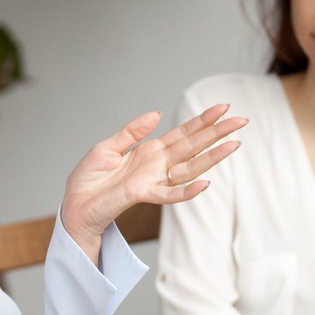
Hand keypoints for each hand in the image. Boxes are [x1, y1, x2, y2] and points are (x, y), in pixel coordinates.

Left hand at [60, 104, 246, 244]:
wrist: (74, 206)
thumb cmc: (88, 181)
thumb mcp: (107, 147)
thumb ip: (131, 131)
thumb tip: (156, 113)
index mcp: (149, 152)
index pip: (182, 134)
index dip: (202, 121)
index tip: (223, 107)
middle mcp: (156, 166)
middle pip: (193, 147)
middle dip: (216, 133)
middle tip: (241, 120)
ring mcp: (152, 181)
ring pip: (189, 168)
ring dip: (212, 158)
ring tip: (234, 145)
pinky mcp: (142, 195)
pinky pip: (169, 194)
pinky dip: (187, 190)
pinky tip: (205, 183)